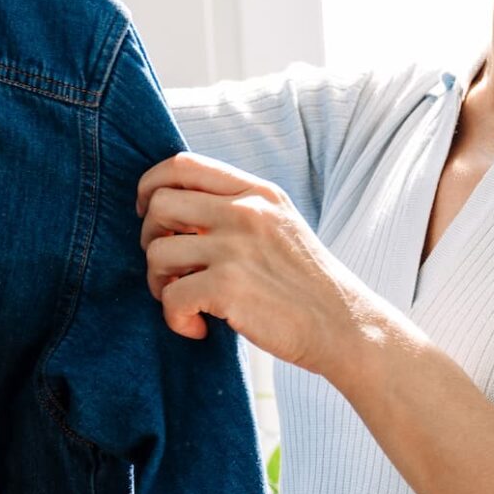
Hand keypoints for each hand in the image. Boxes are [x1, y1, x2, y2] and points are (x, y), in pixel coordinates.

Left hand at [137, 153, 387, 379]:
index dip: (151, 187)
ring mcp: (236, 248)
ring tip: (184, 301)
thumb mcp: (280, 225)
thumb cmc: (305, 284)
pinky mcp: (228, 288)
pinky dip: (175, 319)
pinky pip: (171, 298)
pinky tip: (198, 328)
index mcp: (257, 192)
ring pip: (157, 252)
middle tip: (169, 269)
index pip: (182, 165)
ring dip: (158, 283)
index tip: (149, 214)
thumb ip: (236, 209)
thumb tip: (172, 211)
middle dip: (149, 238)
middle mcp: (246, 212)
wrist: (343, 326)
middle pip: (159, 204)